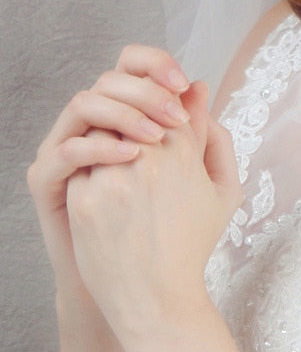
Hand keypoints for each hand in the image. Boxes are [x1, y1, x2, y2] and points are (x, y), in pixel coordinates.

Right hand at [28, 45, 193, 299]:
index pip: (133, 70)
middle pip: (109, 80)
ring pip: (84, 104)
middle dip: (146, 90)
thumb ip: (200, 132)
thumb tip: (200, 86)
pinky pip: (66, 150)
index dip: (159, 66)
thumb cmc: (167, 229)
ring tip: (156, 137)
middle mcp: (94, 128)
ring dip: (123, 114)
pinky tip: (132, 157)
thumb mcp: (199, 178)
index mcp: (125, 118)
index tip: (185, 84)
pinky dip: (99, 148)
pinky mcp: (48, 180)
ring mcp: (68, 150)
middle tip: (176, 115)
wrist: (135, 285)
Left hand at [65, 80, 241, 344]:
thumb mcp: (223, 190)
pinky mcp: (84, 198)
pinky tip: (105, 192)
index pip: (163, 98)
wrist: (157, 299)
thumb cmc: (192, 244)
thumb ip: (215, 135)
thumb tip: (196, 89)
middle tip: (135, 145)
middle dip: (131, 121)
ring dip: (107, 141)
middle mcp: (147, 156)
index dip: (159, 109)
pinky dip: (89, 169)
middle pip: (129, 109)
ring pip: (99, 131)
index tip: (159, 129)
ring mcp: (112, 176)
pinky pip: (79, 163)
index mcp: (183, 150)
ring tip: (120, 168)